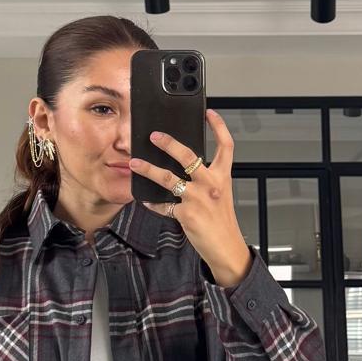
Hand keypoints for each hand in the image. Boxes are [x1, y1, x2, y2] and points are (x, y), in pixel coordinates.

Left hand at [128, 108, 247, 274]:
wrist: (226, 247)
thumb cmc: (221, 221)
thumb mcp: (220, 194)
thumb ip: (206, 179)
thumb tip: (185, 166)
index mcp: (222, 177)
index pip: (226, 146)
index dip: (219, 127)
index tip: (209, 113)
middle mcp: (211, 184)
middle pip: (189, 156)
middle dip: (169, 143)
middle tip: (154, 135)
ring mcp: (198, 198)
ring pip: (168, 178)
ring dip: (149, 169)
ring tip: (135, 163)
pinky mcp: (186, 214)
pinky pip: (163, 205)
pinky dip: (152, 202)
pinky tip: (145, 199)